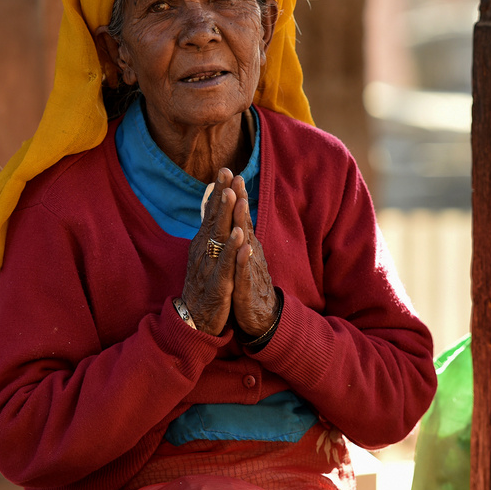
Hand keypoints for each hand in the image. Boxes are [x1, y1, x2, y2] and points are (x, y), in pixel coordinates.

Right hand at [181, 168, 241, 333]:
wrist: (194, 322)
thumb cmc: (203, 287)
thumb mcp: (206, 258)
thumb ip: (209, 235)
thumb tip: (211, 212)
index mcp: (203, 245)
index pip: (211, 214)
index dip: (218, 192)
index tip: (225, 170)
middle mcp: (204, 252)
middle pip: (213, 219)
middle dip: (221, 195)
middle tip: (226, 172)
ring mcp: (209, 268)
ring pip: (217, 238)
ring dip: (224, 216)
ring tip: (231, 195)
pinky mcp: (217, 286)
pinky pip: (225, 265)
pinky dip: (232, 251)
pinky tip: (240, 237)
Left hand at [228, 174, 276, 337]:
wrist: (260, 317)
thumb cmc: (248, 284)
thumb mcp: (241, 257)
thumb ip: (239, 236)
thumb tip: (235, 215)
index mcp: (246, 245)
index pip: (240, 216)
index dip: (236, 195)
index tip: (230, 172)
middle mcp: (250, 252)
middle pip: (245, 222)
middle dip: (240, 200)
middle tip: (237, 177)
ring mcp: (250, 268)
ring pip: (246, 243)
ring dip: (244, 223)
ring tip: (240, 204)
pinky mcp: (247, 288)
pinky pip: (245, 272)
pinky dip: (244, 259)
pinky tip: (245, 247)